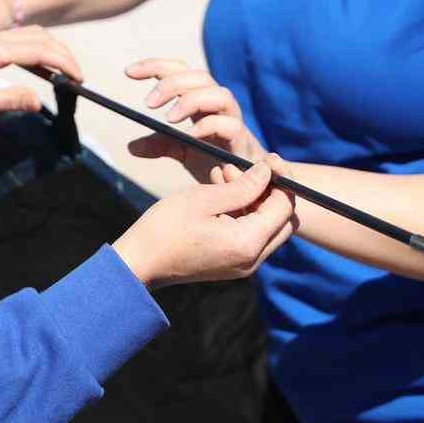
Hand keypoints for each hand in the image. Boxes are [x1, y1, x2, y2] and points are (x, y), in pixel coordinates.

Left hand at [0, 26, 80, 120]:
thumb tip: (40, 101)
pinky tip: (42, 66)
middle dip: (63, 54)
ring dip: (51, 49)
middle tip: (78, 77)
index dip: (63, 62)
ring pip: (30, 34)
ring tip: (64, 72)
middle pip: (39, 37)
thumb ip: (11, 100)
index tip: (79, 78)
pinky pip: (18, 38)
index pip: (39, 49)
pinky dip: (37, 48)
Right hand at [113, 155, 297, 287]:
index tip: (267, 157)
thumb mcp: (204, 199)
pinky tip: (220, 193)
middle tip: (244, 169)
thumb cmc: (165, 228)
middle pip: (283, 220)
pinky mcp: (232, 264)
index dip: (281, 179)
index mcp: (247, 243)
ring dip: (255, 199)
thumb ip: (243, 186)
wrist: (139, 262)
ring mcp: (243, 265)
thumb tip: (268, 172)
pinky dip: (244, 212)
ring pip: (268, 226)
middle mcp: (251, 259)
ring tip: (224, 175)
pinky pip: (252, 235)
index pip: (284, 207)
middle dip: (270, 190)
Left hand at [124, 58, 264, 180]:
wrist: (245, 187)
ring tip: (168, 118)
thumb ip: (160, 144)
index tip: (128, 72)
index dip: (156, 66)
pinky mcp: (243, 141)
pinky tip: (190, 136)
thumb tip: (131, 146)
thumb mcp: (183, 151)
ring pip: (219, 94)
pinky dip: (209, 126)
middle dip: (172, 83)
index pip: (180, 71)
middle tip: (148, 103)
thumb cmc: (216, 160)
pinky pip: (230, 125)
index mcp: (202, 101)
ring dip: (191, 101)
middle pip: (200, 77)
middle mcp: (218, 105)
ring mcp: (233, 120)